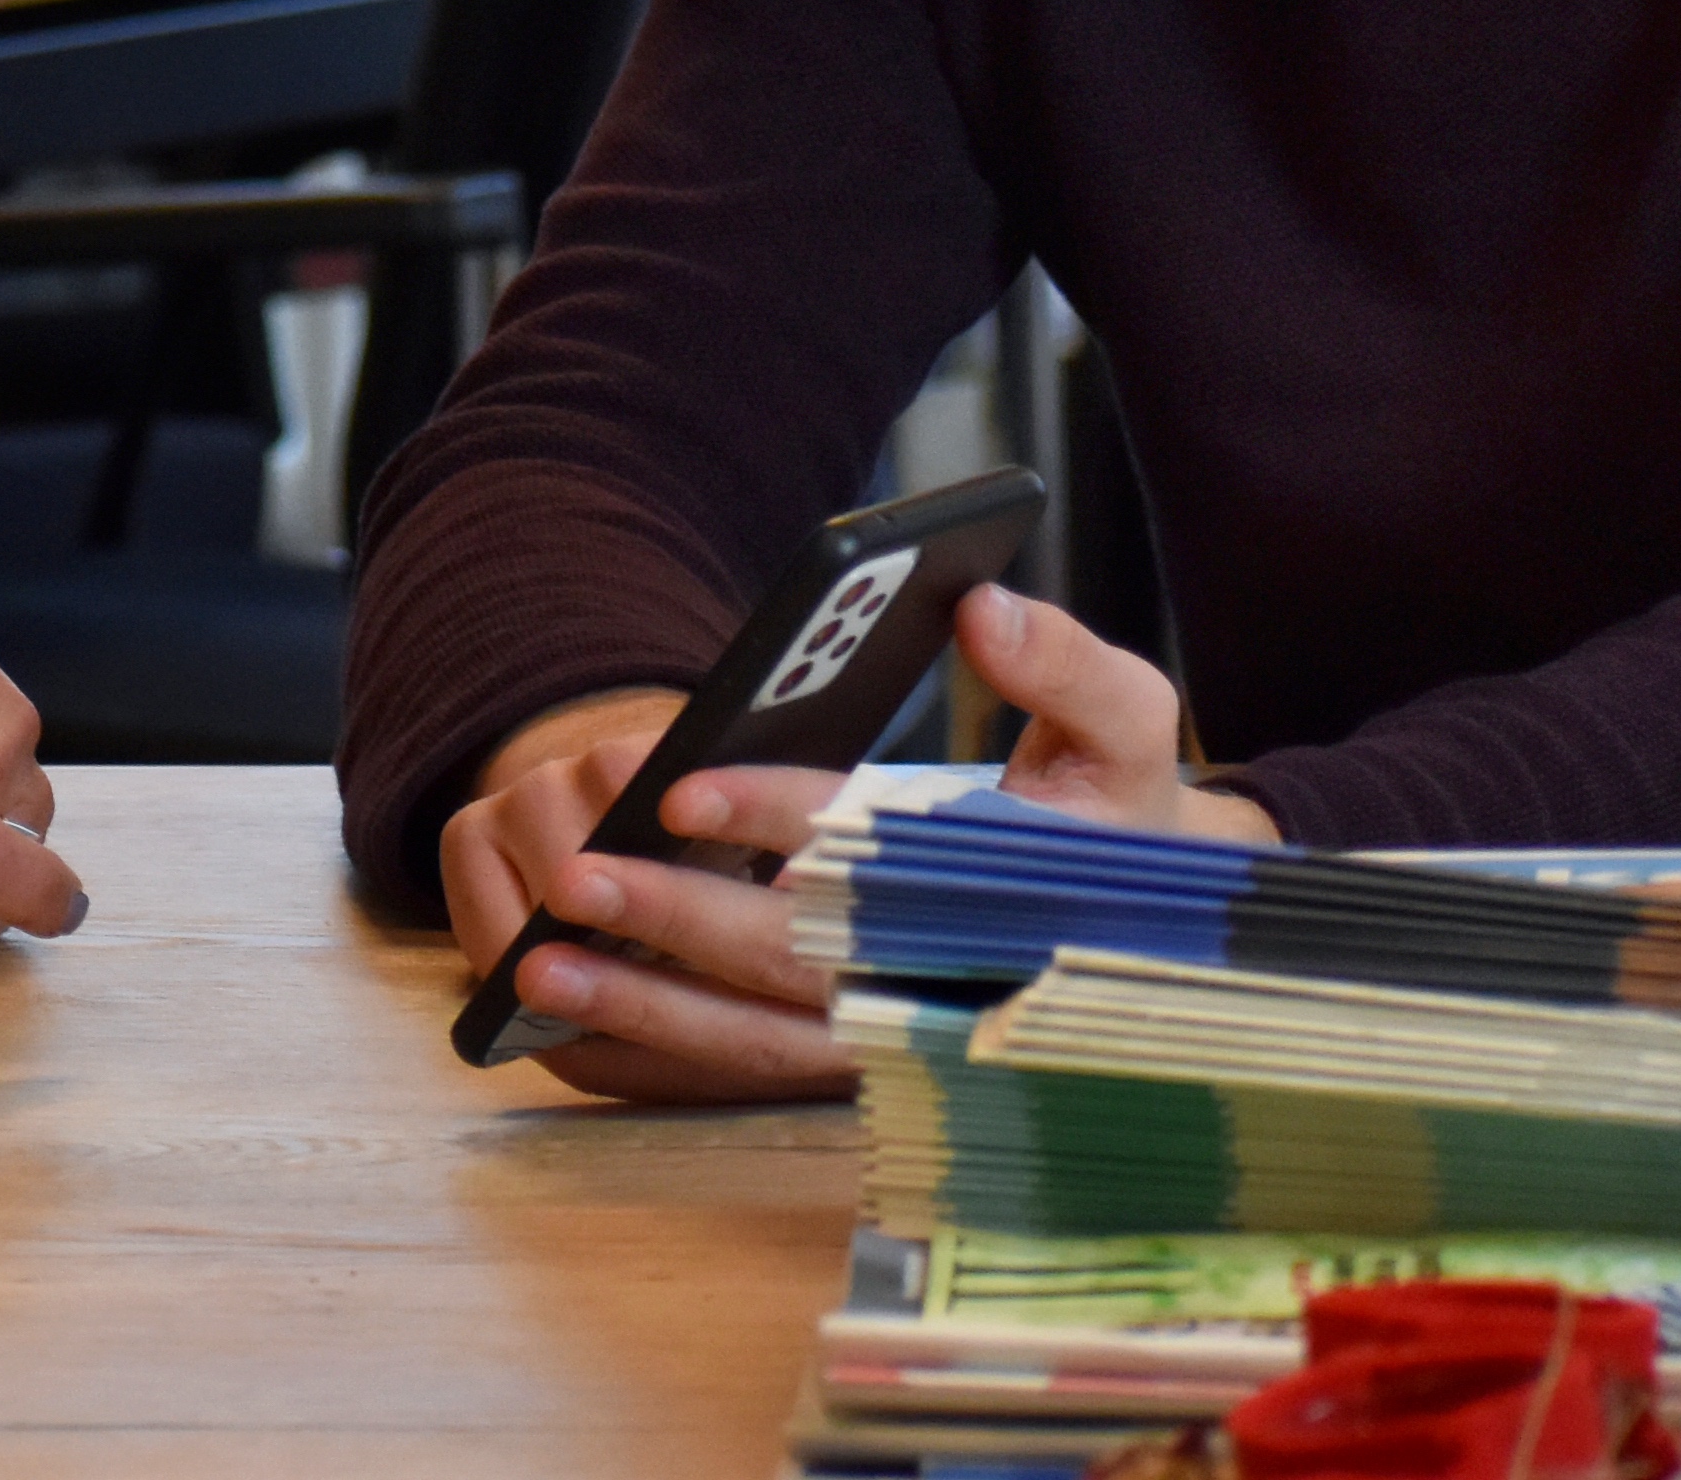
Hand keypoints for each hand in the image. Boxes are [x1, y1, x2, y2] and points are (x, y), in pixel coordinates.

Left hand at [436, 594, 1272, 1108]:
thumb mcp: (1127, 731)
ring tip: (539, 958)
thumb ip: (1066, 667)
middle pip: (799, 961)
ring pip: (759, 1037)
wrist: (1142, 933)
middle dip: (680, 920)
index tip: (684, 785)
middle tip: (576, 875)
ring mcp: (897, 1038)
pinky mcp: (856, 1064)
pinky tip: (567, 1005)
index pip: (879, 858)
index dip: (781, 817)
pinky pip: (743, 1072)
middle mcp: (949, 983)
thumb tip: (982, 608)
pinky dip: (656, 1043)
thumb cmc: (1117, 813)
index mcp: (1015, 897)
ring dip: (645, 1003)